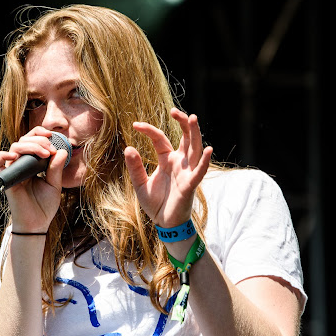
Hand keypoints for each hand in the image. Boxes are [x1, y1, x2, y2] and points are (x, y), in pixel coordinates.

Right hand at [0, 126, 68, 232]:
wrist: (37, 224)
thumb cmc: (44, 206)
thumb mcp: (55, 185)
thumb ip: (56, 168)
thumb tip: (62, 151)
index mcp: (32, 163)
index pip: (31, 140)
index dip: (39, 133)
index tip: (52, 136)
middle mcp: (21, 165)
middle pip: (23, 141)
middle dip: (39, 140)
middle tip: (51, 150)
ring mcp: (13, 171)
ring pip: (14, 148)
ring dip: (31, 146)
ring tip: (44, 154)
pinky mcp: (6, 180)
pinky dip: (2, 156)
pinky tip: (15, 157)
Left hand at [124, 108, 212, 227]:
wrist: (164, 223)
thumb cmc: (155, 203)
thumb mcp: (140, 184)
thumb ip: (135, 167)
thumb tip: (128, 148)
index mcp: (167, 159)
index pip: (160, 139)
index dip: (149, 130)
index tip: (134, 124)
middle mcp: (179, 162)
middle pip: (185, 138)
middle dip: (182, 123)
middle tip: (175, 111)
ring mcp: (186, 172)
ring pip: (194, 149)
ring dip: (194, 134)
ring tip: (192, 118)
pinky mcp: (190, 185)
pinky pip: (199, 172)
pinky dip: (204, 162)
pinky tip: (208, 150)